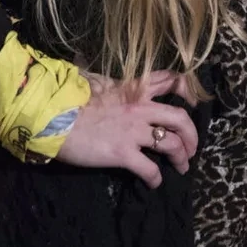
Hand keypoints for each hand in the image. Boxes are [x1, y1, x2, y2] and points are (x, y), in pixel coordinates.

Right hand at [56, 69, 198, 187]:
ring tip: (181, 167)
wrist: (54, 115)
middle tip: (191, 147)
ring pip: (171, 144)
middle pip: (180, 117)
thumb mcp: (93, 79)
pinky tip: (154, 182)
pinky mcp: (123, 153)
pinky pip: (150, 169)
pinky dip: (156, 178)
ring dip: (181, 157)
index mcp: (134, 87)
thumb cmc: (70, 96)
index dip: (187, 89)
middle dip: (191, 134)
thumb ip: (105, 78)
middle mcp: (140, 107)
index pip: (169, 80)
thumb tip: (90, 64)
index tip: (192, 101)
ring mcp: (133, 131)